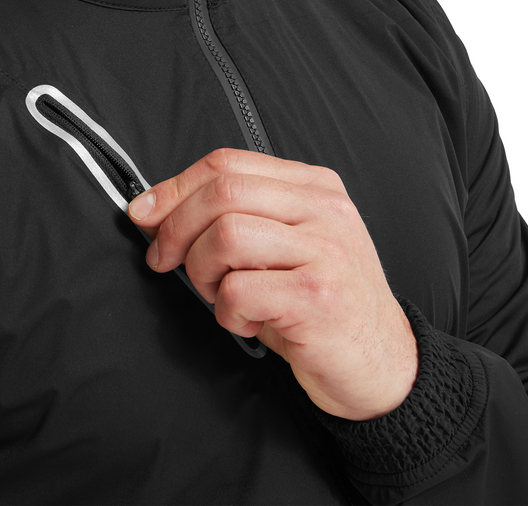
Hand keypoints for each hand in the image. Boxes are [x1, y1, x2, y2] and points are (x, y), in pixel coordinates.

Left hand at [128, 148, 417, 420]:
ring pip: (226, 235)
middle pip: (222, 192)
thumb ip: (238, 215)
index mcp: (314, 185)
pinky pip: (239, 290)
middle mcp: (324, 208)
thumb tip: (157, 208)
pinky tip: (248, 320)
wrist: (382, 362)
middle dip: (175, 229)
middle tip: (166, 261)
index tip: (145, 213)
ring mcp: (325, 250)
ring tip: (221, 294)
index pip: (228, 164)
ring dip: (203, 272)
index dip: (175, 187)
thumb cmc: (322, 302)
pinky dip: (226, 311)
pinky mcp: (317, 296)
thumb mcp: (286, 243)